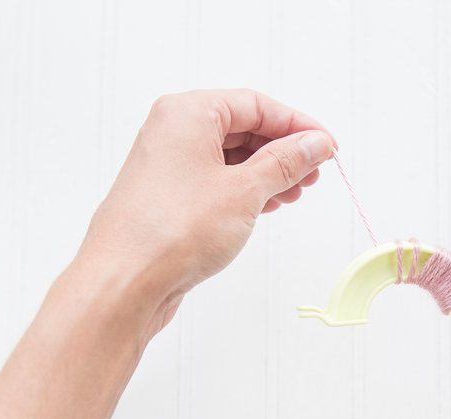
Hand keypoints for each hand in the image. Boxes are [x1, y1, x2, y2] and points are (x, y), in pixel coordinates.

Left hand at [77, 88, 333, 327]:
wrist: (124, 283)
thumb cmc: (172, 231)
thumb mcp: (244, 191)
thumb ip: (285, 162)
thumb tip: (315, 144)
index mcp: (187, 113)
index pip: (255, 104)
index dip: (296, 125)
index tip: (326, 146)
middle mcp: (173, 133)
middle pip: (241, 128)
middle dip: (282, 150)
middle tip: (314, 172)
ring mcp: (168, 166)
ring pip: (229, 157)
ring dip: (266, 173)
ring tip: (295, 193)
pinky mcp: (168, 198)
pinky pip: (215, 181)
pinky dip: (244, 190)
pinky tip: (267, 205)